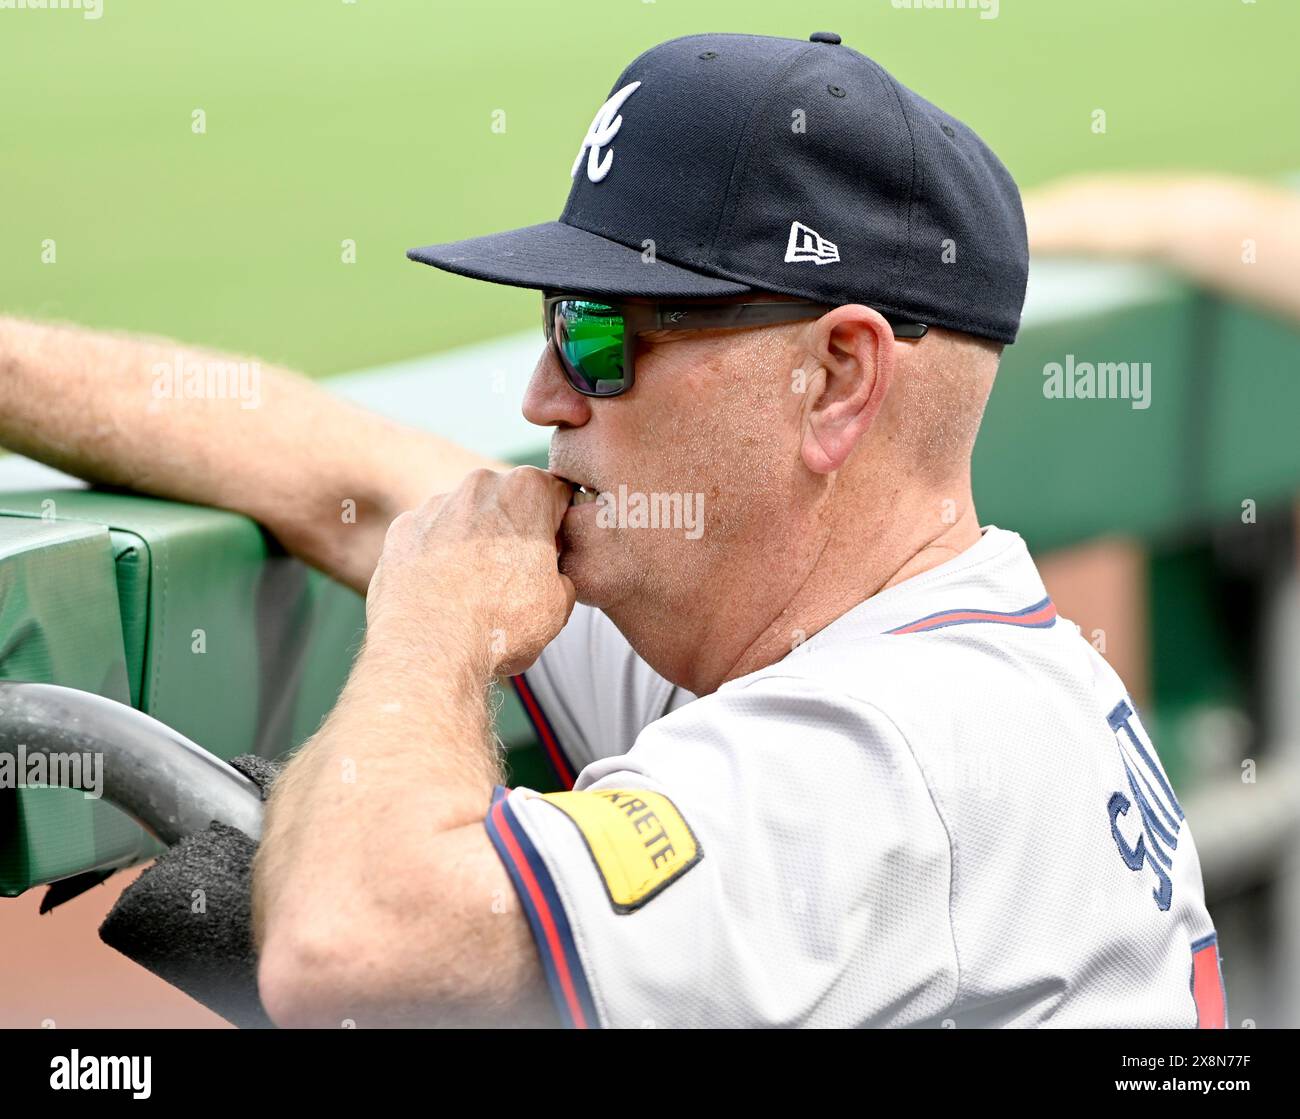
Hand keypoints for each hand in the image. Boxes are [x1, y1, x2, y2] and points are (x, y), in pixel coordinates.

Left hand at [366, 467, 575, 675]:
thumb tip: (551, 575)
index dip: (558, 529)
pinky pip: (429, 537)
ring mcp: (436, 504)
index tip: (551, 557)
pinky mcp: (402, 528)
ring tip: (473, 592)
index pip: (557, 495)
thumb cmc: (501, 624)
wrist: (430, 649)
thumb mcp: (559, 604)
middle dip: (512, 531)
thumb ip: (561, 573)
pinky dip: (436, 558)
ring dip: (473, 543)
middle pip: (507, 501)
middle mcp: (479, 486)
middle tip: (512, 578)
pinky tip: (441, 593)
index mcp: (527, 492)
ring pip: (466, 517)